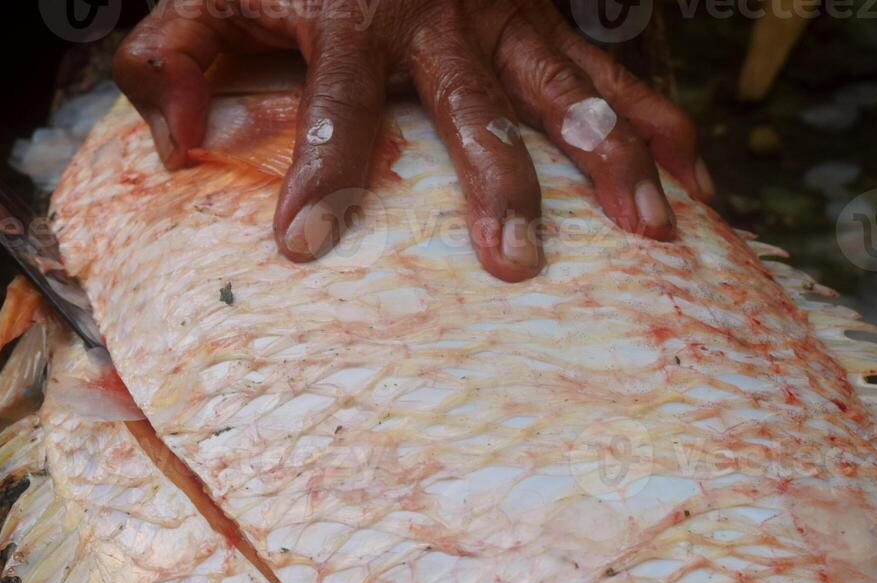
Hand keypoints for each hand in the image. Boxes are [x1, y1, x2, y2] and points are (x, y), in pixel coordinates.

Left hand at [114, 0, 712, 281]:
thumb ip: (177, 57)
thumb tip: (182, 146)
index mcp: (352, 19)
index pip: (332, 109)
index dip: (320, 176)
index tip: (305, 247)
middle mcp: (442, 23)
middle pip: (476, 112)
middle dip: (498, 187)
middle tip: (513, 265)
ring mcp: (509, 20)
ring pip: (573, 93)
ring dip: (615, 161)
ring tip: (653, 229)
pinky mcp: (551, 19)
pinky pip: (617, 76)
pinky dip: (662, 127)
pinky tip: (698, 184)